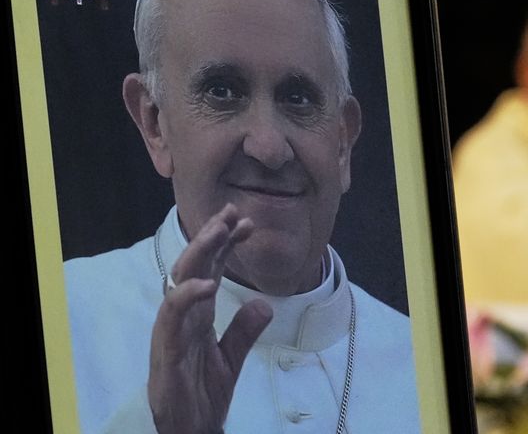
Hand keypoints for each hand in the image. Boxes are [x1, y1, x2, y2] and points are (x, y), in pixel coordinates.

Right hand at [148, 204, 272, 433]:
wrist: (187, 430)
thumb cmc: (201, 394)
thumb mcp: (232, 358)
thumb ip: (245, 330)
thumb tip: (264, 304)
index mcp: (198, 314)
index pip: (211, 269)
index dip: (226, 244)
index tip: (246, 222)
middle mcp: (184, 315)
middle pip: (195, 265)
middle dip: (212, 236)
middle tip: (232, 211)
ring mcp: (173, 329)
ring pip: (182, 280)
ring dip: (200, 252)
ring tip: (219, 230)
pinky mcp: (166, 348)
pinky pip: (173, 316)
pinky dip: (188, 296)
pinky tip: (207, 282)